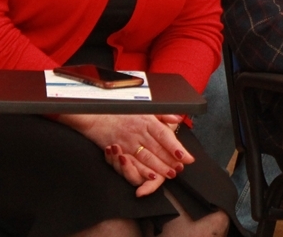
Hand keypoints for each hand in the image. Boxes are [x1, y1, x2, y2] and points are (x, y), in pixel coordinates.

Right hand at [60, 113, 188, 196]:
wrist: (96, 115)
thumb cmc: (120, 111)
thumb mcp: (144, 107)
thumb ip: (162, 114)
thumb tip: (177, 118)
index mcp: (147, 120)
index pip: (165, 135)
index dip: (176, 147)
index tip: (186, 156)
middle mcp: (138, 131)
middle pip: (158, 149)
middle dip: (170, 160)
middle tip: (180, 168)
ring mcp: (128, 142)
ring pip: (147, 157)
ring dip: (160, 167)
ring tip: (170, 174)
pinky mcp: (119, 150)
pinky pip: (133, 163)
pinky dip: (142, 170)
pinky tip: (151, 176)